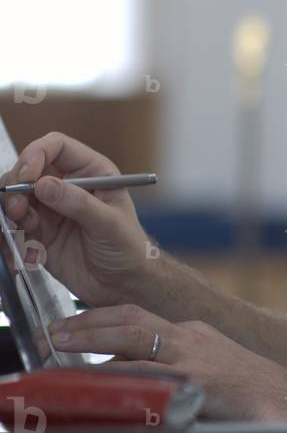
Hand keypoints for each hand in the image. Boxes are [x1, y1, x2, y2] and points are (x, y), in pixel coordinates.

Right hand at [0, 132, 151, 306]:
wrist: (124, 285)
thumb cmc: (129, 249)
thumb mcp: (109, 224)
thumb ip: (78, 203)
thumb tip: (43, 184)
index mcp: (91, 172)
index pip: (56, 147)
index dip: (36, 154)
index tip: (27, 176)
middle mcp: (67, 185)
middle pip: (28, 169)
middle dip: (16, 184)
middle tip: (18, 208)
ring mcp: (50, 209)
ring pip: (15, 196)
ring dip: (11, 209)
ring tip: (23, 225)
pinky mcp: (39, 232)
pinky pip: (14, 225)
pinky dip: (12, 235)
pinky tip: (29, 251)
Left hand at [47, 303, 286, 420]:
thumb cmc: (255, 398)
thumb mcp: (212, 375)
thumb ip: (179, 374)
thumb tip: (142, 384)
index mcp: (194, 334)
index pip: (140, 318)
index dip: (104, 320)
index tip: (76, 327)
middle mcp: (192, 336)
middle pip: (130, 317)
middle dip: (89, 321)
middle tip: (58, 331)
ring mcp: (194, 355)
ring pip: (133, 336)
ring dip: (93, 338)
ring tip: (64, 344)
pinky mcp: (198, 378)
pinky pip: (149, 372)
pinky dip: (118, 373)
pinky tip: (98, 379)